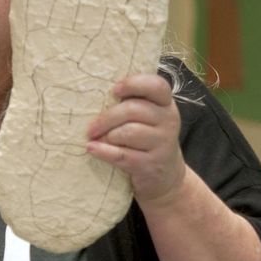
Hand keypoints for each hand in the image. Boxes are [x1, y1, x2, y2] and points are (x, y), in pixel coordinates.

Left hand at [86, 73, 186, 204]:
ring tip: (96, 139)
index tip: (114, 90)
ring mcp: (162, 143)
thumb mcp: (148, 118)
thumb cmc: (147, 139)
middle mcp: (168, 120)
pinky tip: (92, 148)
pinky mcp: (151, 164)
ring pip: (127, 132)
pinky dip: (104, 151)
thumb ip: (132, 103)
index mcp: (166, 104)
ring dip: (106, 135)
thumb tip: (96, 96)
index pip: (156, 85)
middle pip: (133, 110)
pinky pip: (122, 155)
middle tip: (91, 127)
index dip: (133, 84)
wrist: (165, 176)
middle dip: (107, 117)